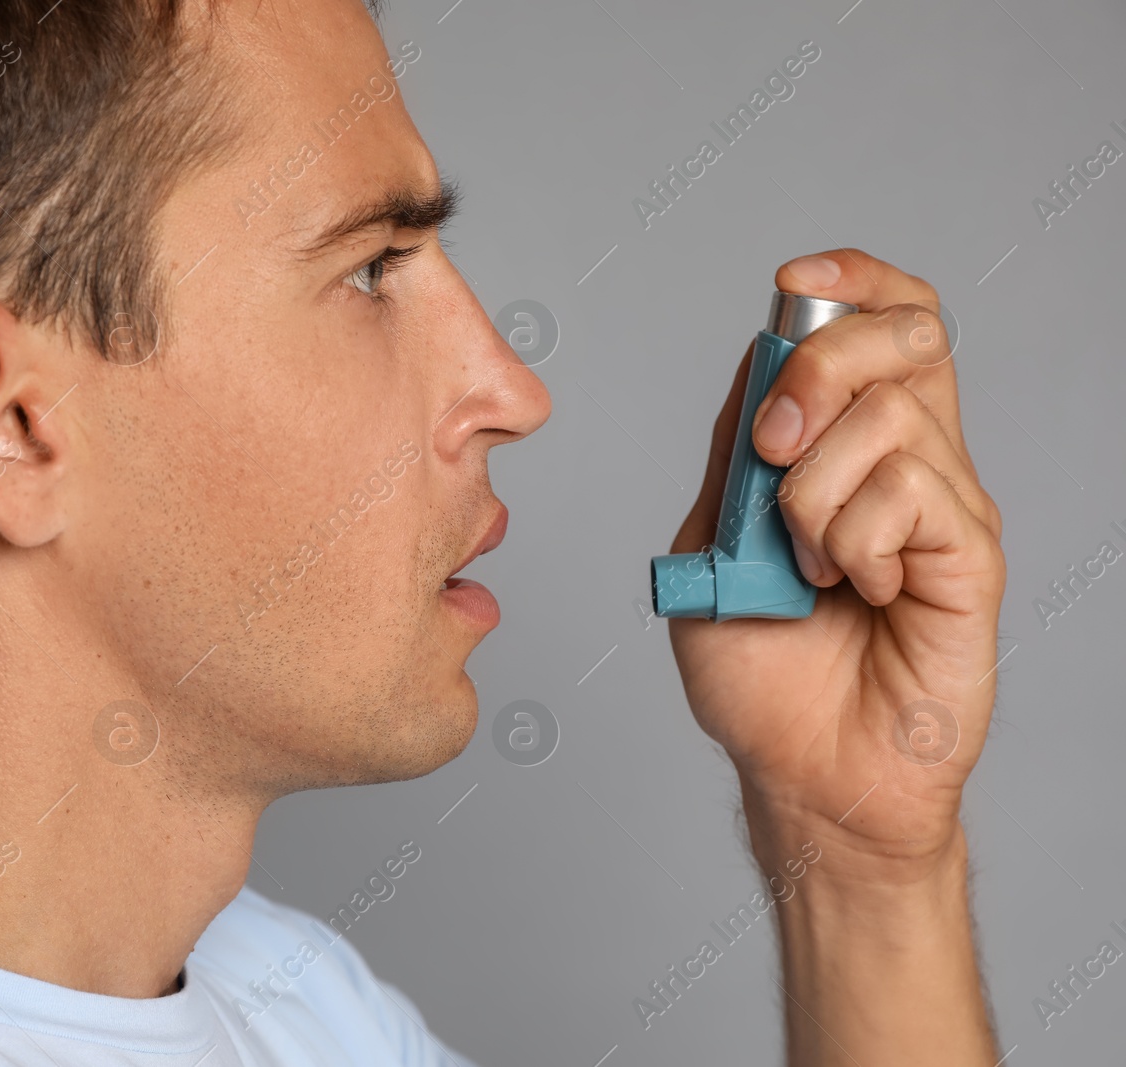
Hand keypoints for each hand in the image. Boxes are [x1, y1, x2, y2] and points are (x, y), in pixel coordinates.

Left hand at [668, 249, 1005, 877]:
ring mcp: (946, 507)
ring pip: (893, 418)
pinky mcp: (971, 558)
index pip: (884, 321)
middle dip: (820, 367)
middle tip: (772, 448)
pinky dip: (855, 541)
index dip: (853, 281)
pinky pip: (914, 493)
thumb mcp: (714, 543)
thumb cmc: (759, 672)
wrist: (799, 769)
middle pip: (905, 334)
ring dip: (814, 493)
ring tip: (808, 568)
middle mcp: (910, 461)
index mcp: (849, 447)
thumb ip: (737, 455)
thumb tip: (760, 360)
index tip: (795, 283)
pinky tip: (854, 593)